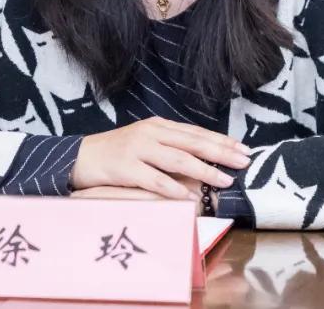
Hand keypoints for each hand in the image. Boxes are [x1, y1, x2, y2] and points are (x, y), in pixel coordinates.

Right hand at [70, 116, 249, 200]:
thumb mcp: (146, 143)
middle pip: (192, 142)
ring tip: (224, 180)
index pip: (196, 132)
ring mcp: (137, 149)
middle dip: (221, 152)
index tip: (243, 149)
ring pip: (178, 160)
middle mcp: (150, 133)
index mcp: (158, 126)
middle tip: (244, 161)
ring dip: (204, 171)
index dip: (221, 141)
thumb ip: (171, 147)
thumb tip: (204, 159)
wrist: (80, 157)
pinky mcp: (126, 168)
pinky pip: (154, 180)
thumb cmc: (117, 153)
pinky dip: (173, 189)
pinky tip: (189, 197)